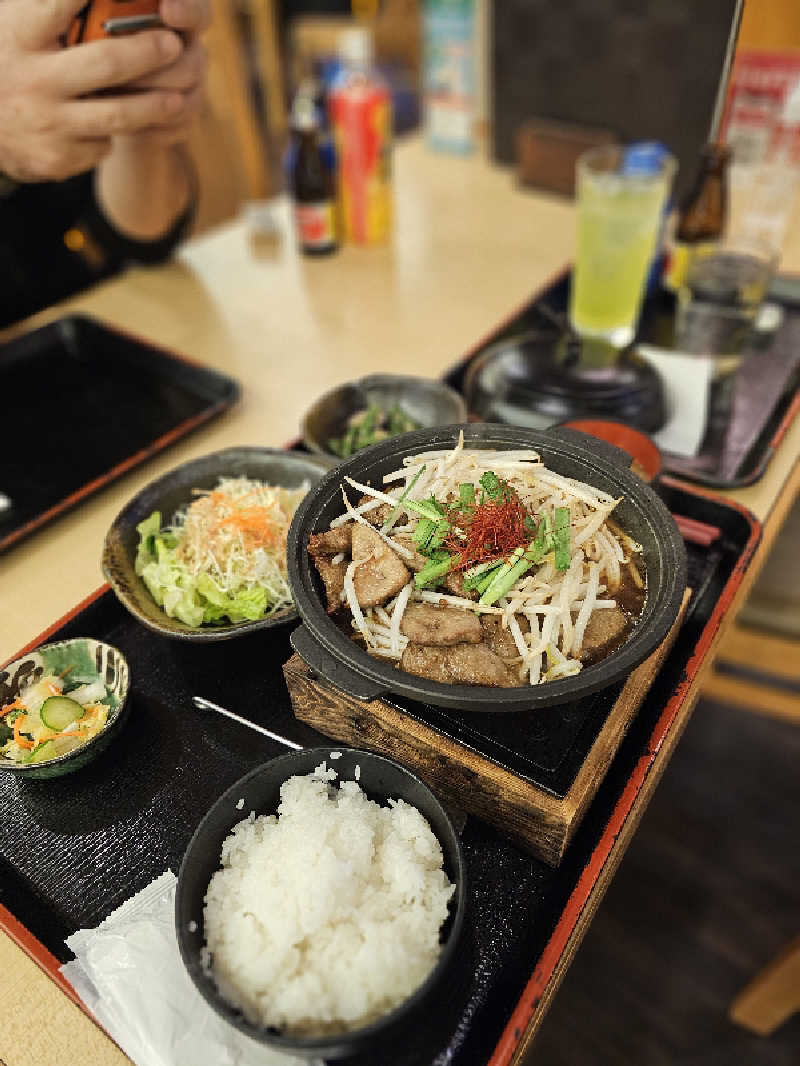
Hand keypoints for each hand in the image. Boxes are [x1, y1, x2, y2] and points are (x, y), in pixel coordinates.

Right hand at [0, 0, 193, 180]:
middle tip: (173, 45)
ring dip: (155, 106)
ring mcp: (47, 123)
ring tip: (178, 99)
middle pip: (107, 64)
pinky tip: (123, 126)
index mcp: (20, 36)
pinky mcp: (58, 158)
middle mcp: (34, 80)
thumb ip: (47, 8)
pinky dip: (113, 133)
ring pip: (118, 116)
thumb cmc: (4, 59)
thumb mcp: (11, 24)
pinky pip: (102, 145)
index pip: (62, 5)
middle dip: (148, 53)